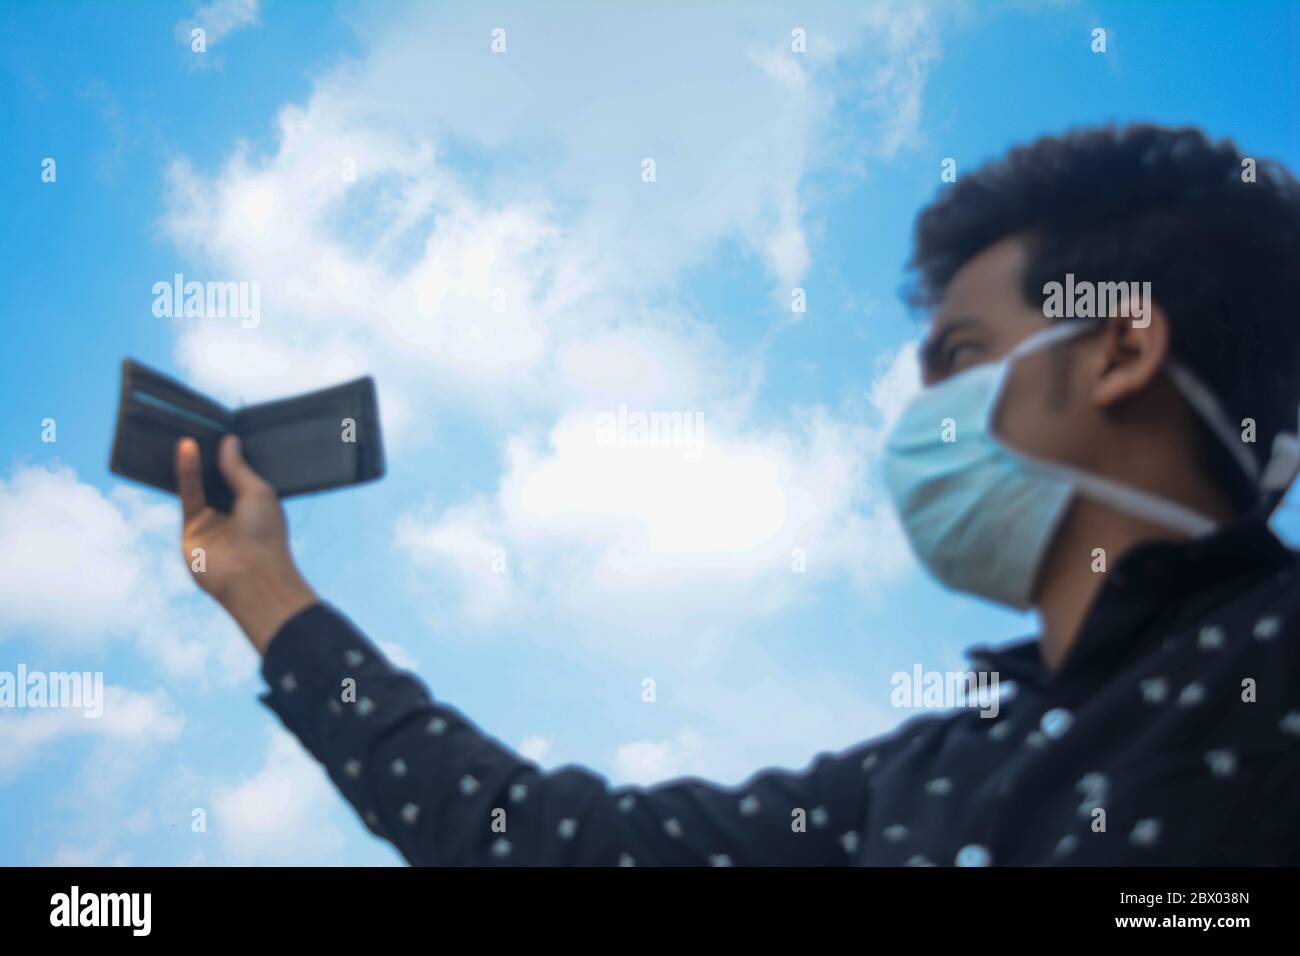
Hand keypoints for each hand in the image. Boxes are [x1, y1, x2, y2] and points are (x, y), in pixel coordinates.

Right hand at [176, 435, 317, 653]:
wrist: (252, 575)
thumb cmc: (266, 534)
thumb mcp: (258, 492)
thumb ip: (238, 468)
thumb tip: (228, 441)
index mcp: (255, 507)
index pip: (240, 476)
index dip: (232, 455)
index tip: (224, 428)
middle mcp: (233, 514)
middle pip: (216, 479)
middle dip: (209, 456)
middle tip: (201, 424)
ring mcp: (211, 522)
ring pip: (198, 485)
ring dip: (194, 460)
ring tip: (190, 430)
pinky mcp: (191, 530)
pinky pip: (186, 496)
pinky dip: (185, 471)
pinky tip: (186, 447)